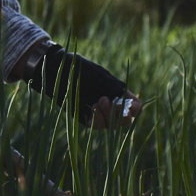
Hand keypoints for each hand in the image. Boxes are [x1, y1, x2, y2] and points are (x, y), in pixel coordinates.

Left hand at [16, 40, 138, 128]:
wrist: (60, 70)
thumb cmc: (82, 69)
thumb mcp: (102, 77)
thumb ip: (116, 90)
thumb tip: (132, 106)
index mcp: (119, 93)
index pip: (135, 107)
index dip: (133, 109)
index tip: (124, 104)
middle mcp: (112, 105)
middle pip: (125, 121)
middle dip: (119, 115)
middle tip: (105, 100)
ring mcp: (100, 113)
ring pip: (112, 126)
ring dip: (107, 117)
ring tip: (97, 102)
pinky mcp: (87, 118)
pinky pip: (97, 126)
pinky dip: (97, 120)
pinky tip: (92, 109)